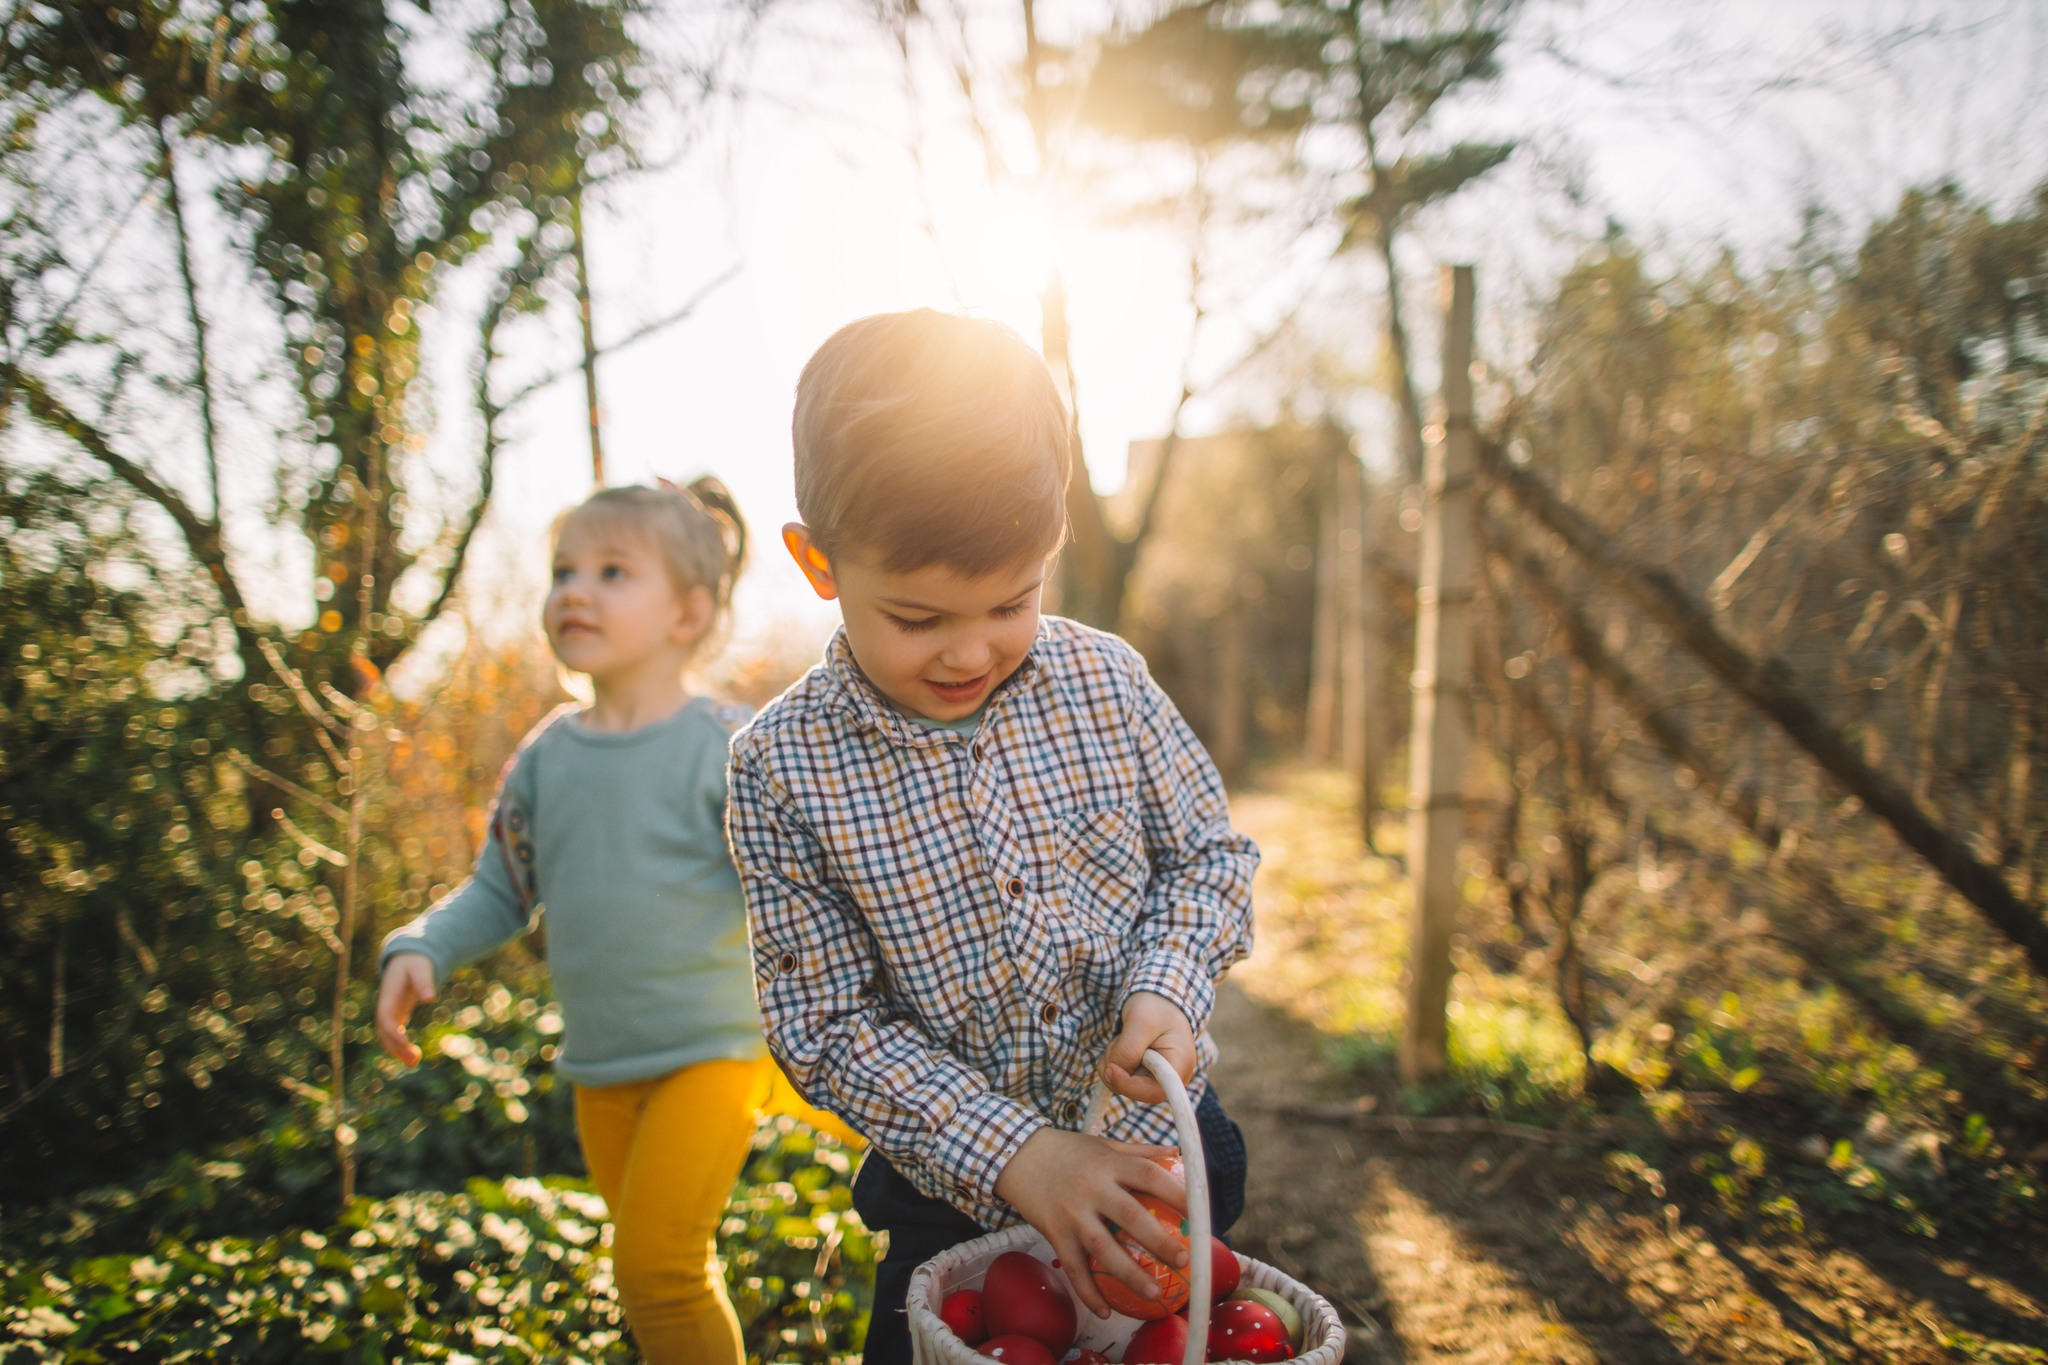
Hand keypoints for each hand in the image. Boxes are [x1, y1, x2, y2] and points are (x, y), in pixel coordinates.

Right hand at [374, 953, 437, 1065]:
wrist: (407, 959)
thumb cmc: (414, 962)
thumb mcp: (420, 968)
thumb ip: (424, 981)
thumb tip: (430, 998)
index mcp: (388, 995)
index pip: (385, 1018)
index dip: (393, 1032)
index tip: (405, 1044)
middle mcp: (385, 1007)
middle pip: (384, 1032)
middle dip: (396, 1047)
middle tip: (414, 1061)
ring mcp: (389, 1012)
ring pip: (387, 1037)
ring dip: (398, 1051)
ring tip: (415, 1062)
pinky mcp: (396, 1016)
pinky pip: (394, 1035)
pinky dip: (400, 1046)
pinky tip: (413, 1056)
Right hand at [994, 1128, 1189, 1317]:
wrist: (1017, 1156)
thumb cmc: (1068, 1151)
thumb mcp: (1104, 1144)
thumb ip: (1140, 1151)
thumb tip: (1177, 1153)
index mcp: (1109, 1164)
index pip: (1149, 1176)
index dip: (1176, 1193)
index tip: (1200, 1212)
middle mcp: (1092, 1188)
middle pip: (1130, 1217)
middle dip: (1159, 1241)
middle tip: (1183, 1260)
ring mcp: (1072, 1213)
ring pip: (1103, 1249)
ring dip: (1130, 1275)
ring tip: (1154, 1293)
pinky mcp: (1055, 1233)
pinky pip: (1073, 1268)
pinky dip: (1088, 1292)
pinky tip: (1105, 1310)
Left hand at [1100, 990, 1195, 1104]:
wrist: (1157, 1000)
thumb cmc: (1155, 1007)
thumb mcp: (1140, 1021)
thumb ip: (1128, 1050)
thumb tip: (1112, 1074)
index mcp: (1180, 1064)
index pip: (1154, 1092)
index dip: (1128, 1086)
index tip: (1110, 1069)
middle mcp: (1171, 1078)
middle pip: (1134, 1089)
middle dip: (1117, 1066)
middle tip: (1119, 1040)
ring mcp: (1157, 1078)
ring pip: (1122, 1083)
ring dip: (1114, 1061)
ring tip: (1125, 1037)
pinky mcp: (1144, 1076)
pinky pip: (1120, 1077)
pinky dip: (1114, 1061)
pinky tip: (1123, 1044)